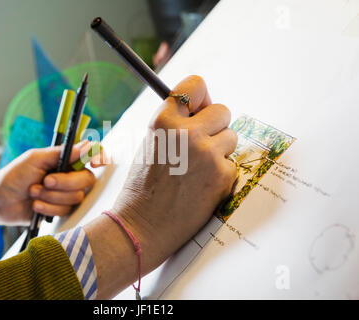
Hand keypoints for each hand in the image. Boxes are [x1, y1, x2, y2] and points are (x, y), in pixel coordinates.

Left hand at [0, 141, 103, 228]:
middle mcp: (71, 176)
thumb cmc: (14, 175)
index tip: (95, 162)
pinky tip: (35, 206)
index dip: (100, 158)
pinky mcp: (61, 211)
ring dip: (51, 196)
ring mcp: (67, 195)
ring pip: (75, 198)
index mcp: (67, 160)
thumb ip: (61, 153)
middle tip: (45, 181)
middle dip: (64, 183)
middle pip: (87, 180)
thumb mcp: (35, 158)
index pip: (93, 156)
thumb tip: (86, 145)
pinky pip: (65, 211)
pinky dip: (48, 208)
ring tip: (33, 192)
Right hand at [84, 75, 237, 297]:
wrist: (143, 226)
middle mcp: (187, 133)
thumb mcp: (151, 143)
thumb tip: (205, 108)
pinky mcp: (223, 175)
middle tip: (199, 145)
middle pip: (222, 110)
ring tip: (197, 169)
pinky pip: (232, 162)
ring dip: (219, 149)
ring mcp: (208, 154)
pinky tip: (202, 185)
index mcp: (164, 121)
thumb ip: (175, 123)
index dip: (199, 97)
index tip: (198, 108)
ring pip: (231, 137)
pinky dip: (221, 173)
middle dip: (214, 125)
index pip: (196, 84)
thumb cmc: (143, 186)